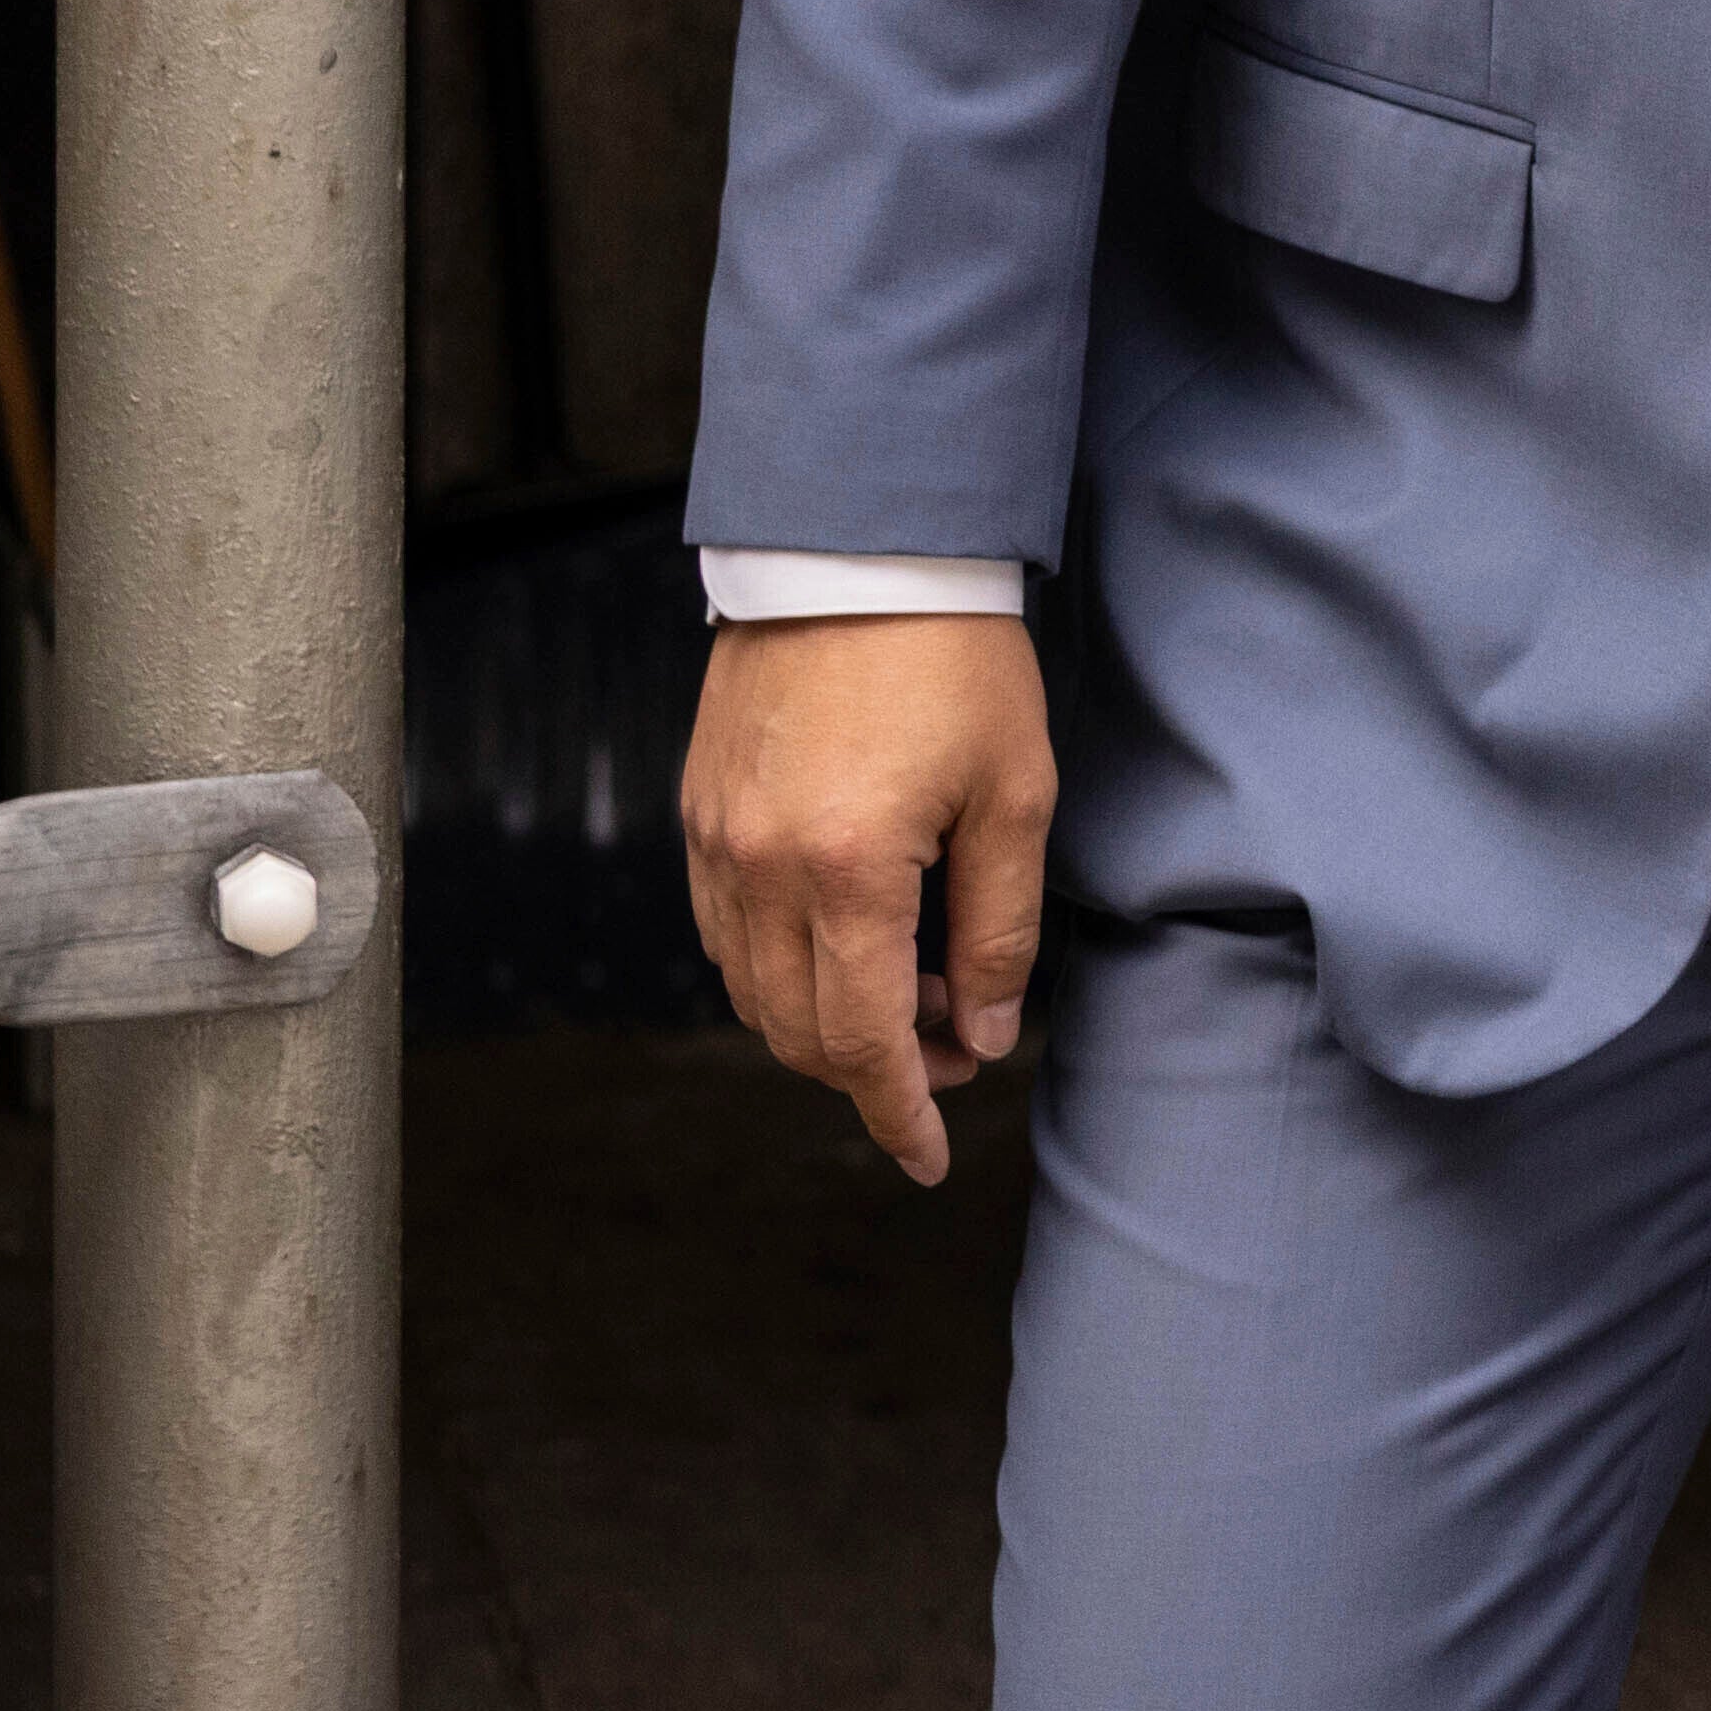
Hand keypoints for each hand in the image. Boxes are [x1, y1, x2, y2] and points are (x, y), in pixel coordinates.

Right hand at [682, 611, 1059, 1184]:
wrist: (859, 553)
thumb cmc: (955, 662)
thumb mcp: (1014, 793)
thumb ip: (997, 927)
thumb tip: (986, 1033)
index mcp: (847, 871)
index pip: (863, 1042)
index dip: (900, 1113)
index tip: (930, 1157)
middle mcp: (760, 871)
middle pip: (800, 1032)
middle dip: (876, 1069)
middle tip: (958, 1047)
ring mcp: (715, 845)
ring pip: (753, 992)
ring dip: (826, 1022)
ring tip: (918, 994)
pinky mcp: (696, 815)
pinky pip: (724, 935)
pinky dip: (781, 968)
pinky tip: (850, 943)